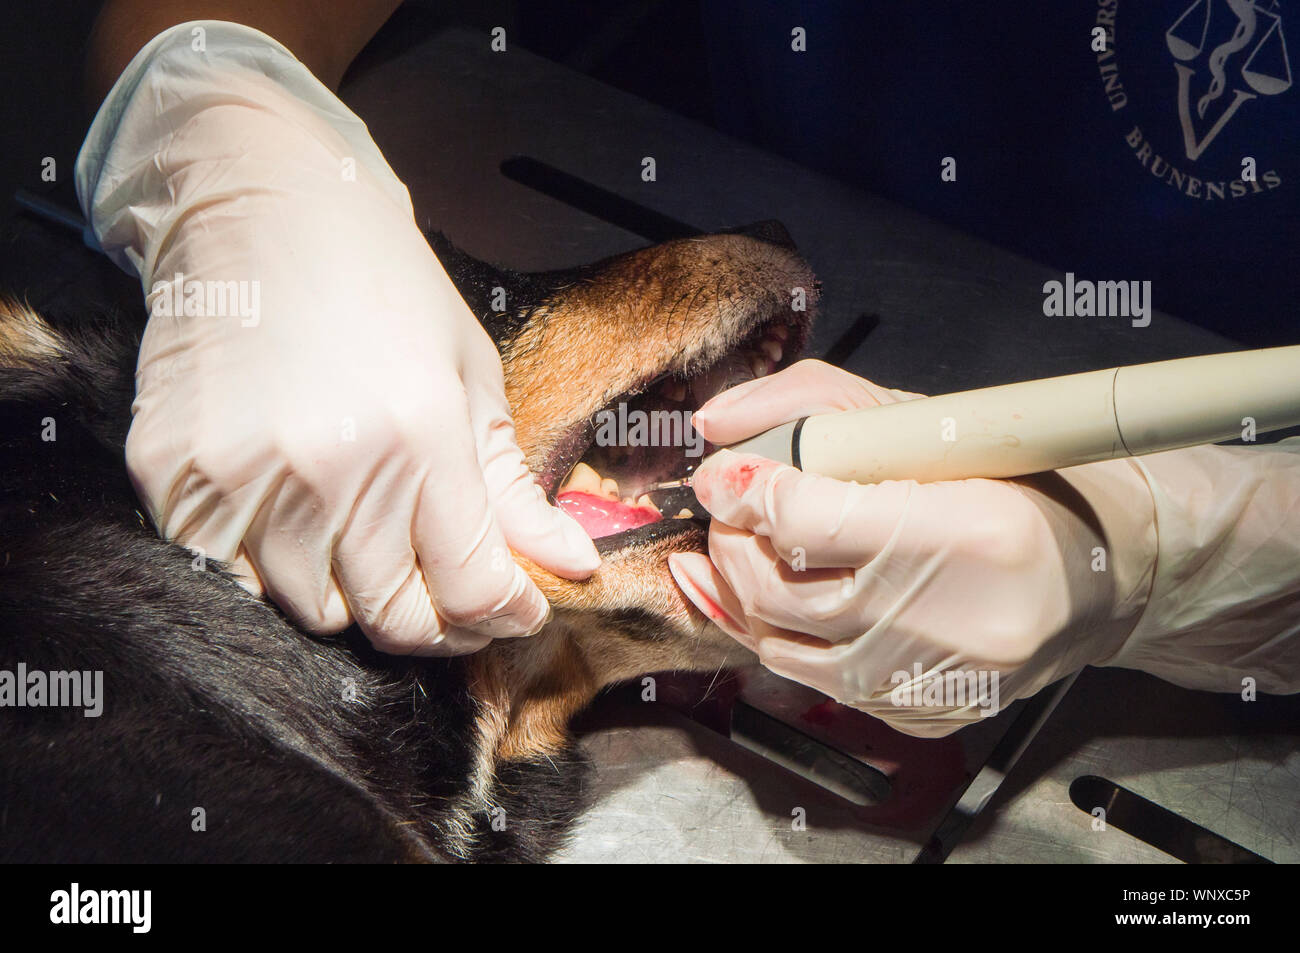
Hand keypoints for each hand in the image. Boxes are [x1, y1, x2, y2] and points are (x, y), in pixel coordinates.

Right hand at [77, 22, 598, 654]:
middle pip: (393, 618)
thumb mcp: (470, 377)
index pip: (472, 587)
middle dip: (437, 623)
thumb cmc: (383, 288)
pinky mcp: (174, 477)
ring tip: (369, 537)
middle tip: (450, 596)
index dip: (504, 614)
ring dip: (354, 595)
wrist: (263, 210)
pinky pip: (235, 577)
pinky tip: (299, 517)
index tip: (515, 610)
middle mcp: (331, 466)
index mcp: (420, 434)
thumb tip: (572, 565)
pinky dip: (274, 569)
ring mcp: (243, 477)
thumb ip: (514, 487)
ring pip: (315, 611)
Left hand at [669, 360, 1159, 734]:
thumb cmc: (1023, 489)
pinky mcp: (924, 715)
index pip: (806, 520)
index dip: (744, 491)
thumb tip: (717, 424)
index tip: (723, 474)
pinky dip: (783, 634)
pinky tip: (780, 597)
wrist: (1104, 577)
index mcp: (965, 532)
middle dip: (732, 543)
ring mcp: (936, 682)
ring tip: (752, 549)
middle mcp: (952, 622)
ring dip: (746, 592)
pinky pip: (815, 681)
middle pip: (780, 592)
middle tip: (731, 511)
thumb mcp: (928, 423)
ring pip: (782, 644)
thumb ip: (817, 405)